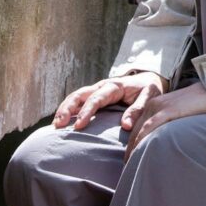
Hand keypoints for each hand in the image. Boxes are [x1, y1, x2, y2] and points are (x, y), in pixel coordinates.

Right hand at [52, 71, 168, 130]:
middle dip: (67, 108)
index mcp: (114, 86)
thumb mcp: (149, 97)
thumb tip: (125, 125)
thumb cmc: (149, 89)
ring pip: (75, 97)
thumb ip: (138, 109)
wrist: (149, 80)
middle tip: (58, 124)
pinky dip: (68, 110)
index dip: (86, 111)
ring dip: (64, 109)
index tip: (79, 125)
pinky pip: (78, 101)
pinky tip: (62, 123)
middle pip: (79, 94)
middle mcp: (102, 87)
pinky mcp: (94, 97)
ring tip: (55, 126)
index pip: (96, 98)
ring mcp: (96, 91)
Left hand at [123, 82, 205, 163]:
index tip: (130, 158)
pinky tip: (139, 151)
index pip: (138, 127)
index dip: (132, 143)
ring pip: (140, 130)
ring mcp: (159, 107)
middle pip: (135, 130)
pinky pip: (150, 127)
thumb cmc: (199, 105)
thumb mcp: (179, 114)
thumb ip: (169, 124)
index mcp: (154, 105)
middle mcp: (152, 105)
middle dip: (130, 148)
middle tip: (128, 166)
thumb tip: (165, 142)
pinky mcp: (168, 110)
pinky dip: (142, 140)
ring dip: (133, 147)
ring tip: (131, 163)